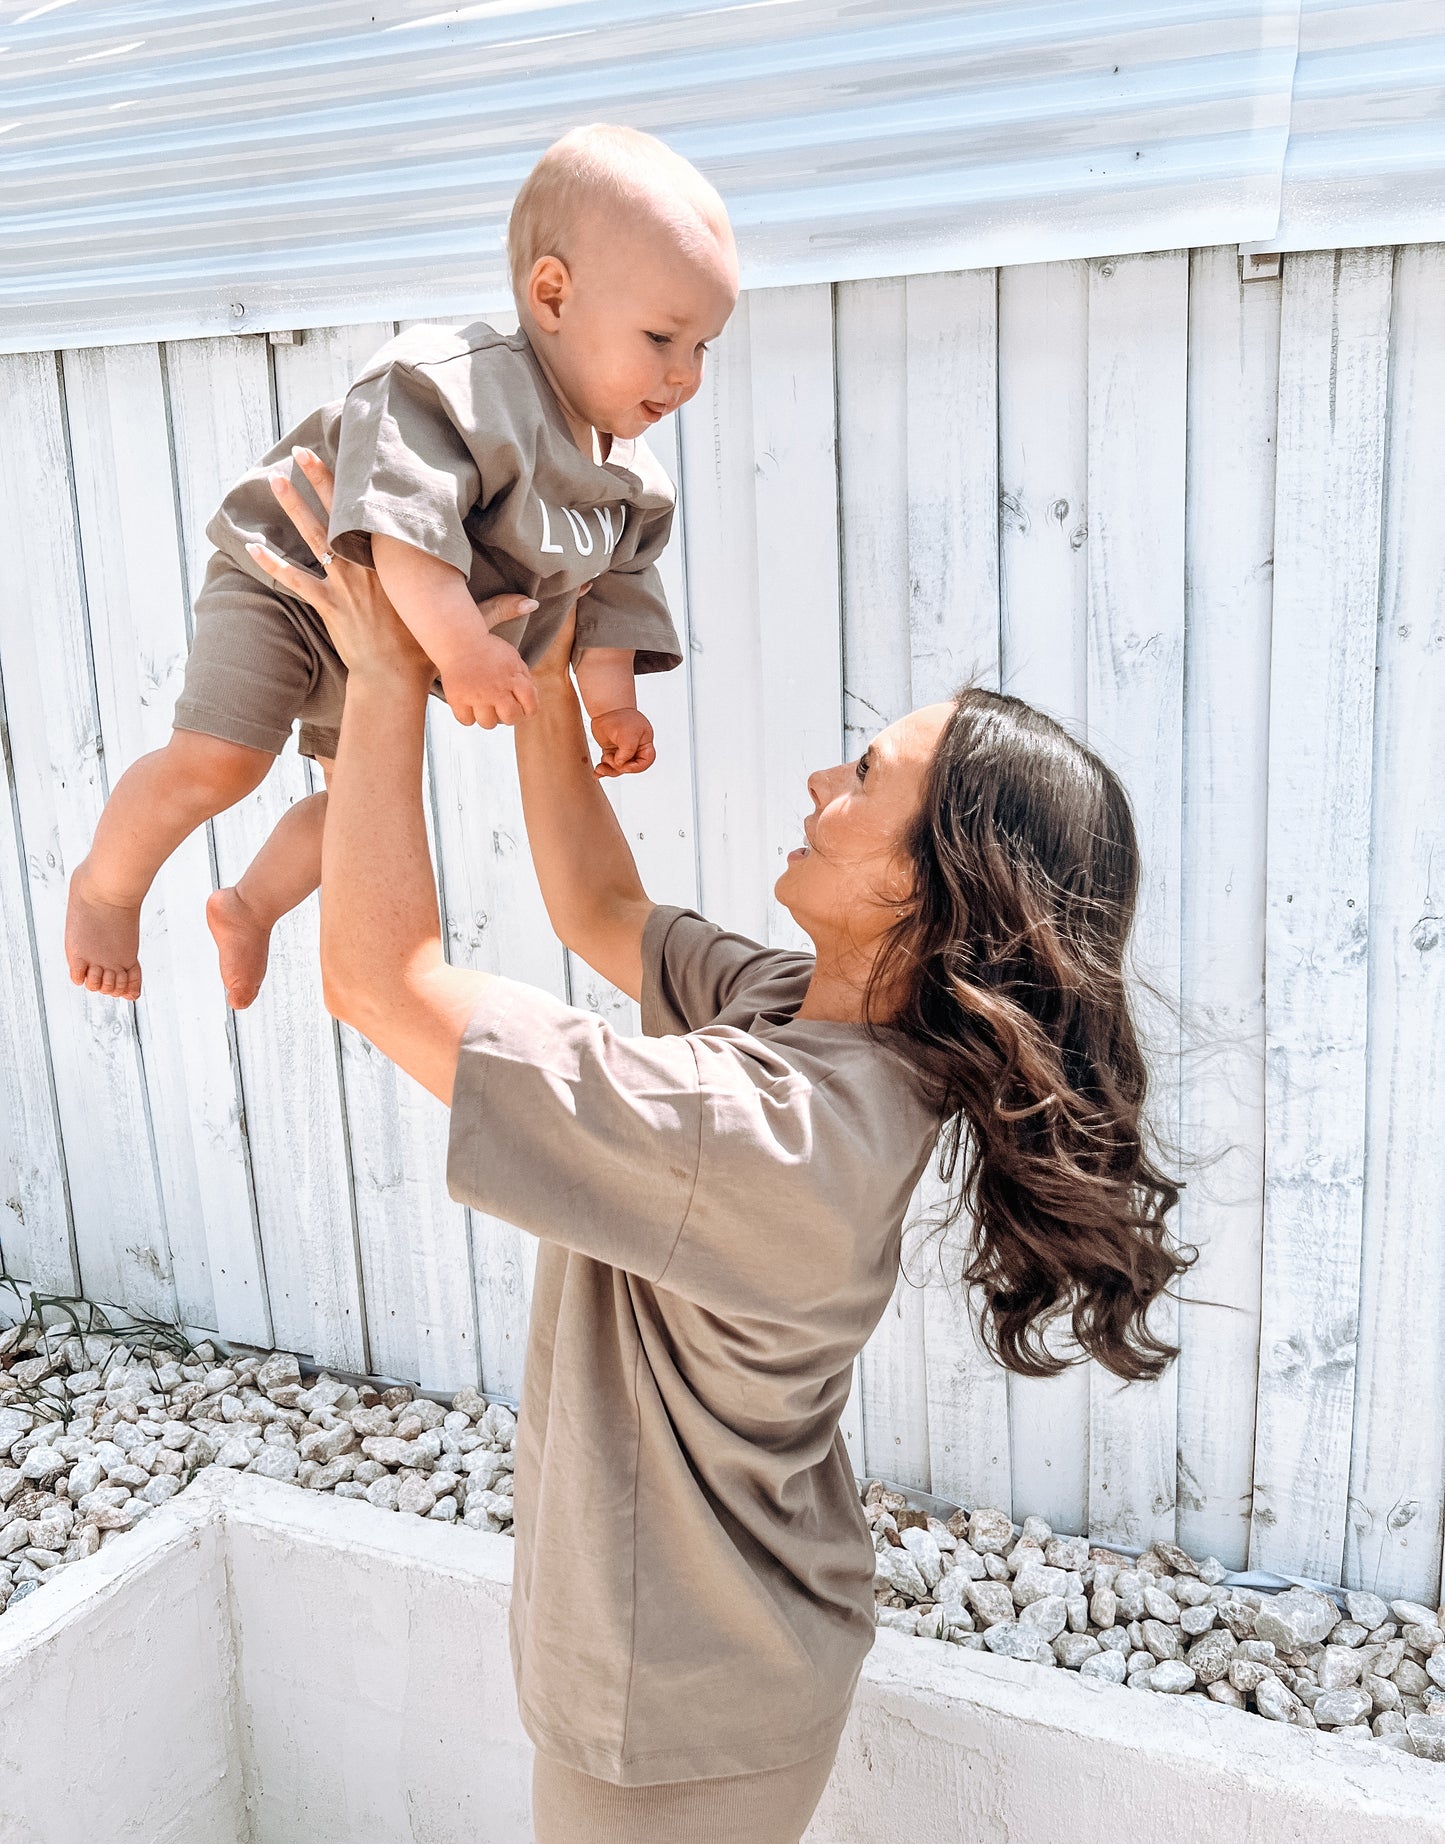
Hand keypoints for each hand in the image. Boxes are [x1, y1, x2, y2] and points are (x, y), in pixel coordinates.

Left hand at [249, 449, 536, 697]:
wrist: (393, 679)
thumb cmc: (425, 651)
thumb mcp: (464, 625)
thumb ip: (498, 610)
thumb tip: (535, 604)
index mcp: (396, 564)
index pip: (378, 514)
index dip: (364, 483)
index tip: (355, 452)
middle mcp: (367, 566)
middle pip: (339, 513)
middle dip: (320, 479)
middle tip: (302, 450)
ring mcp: (343, 584)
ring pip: (312, 537)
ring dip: (292, 507)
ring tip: (275, 479)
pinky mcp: (326, 605)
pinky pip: (294, 581)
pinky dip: (271, 564)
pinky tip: (250, 546)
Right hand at [435, 628, 538, 728]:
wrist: (459, 641)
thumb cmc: (488, 652)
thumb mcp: (513, 659)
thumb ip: (525, 679)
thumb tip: (531, 702)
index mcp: (512, 677)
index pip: (531, 705)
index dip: (529, 709)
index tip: (523, 708)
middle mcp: (495, 688)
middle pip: (511, 718)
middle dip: (510, 716)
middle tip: (503, 709)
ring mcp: (475, 695)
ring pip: (488, 724)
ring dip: (488, 718)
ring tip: (485, 707)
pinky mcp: (457, 698)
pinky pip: (467, 721)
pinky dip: (469, 717)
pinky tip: (470, 706)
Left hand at [590, 707, 654, 777]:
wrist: (605, 709)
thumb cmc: (619, 717)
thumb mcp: (627, 734)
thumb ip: (627, 751)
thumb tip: (621, 764)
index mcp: (644, 743)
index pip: (646, 761)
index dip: (636, 767)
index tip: (624, 765)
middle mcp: (635, 748)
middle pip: (631, 766)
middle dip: (619, 768)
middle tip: (609, 760)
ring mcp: (623, 750)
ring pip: (619, 767)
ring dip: (609, 770)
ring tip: (600, 767)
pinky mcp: (612, 750)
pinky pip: (609, 764)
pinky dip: (603, 769)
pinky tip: (597, 772)